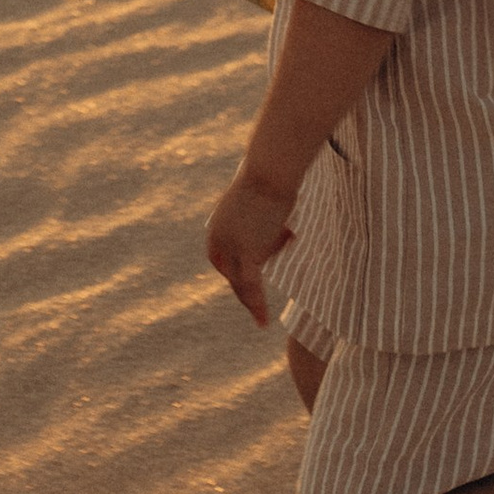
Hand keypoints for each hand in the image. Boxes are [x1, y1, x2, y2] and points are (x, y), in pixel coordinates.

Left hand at [204, 172, 295, 326]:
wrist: (270, 172)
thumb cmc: (270, 178)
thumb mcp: (259, 200)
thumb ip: (260, 216)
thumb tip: (276, 222)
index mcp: (218, 224)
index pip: (219, 257)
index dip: (231, 270)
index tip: (245, 280)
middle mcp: (218, 237)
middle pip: (230, 271)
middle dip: (244, 287)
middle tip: (254, 306)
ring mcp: (231, 246)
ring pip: (240, 283)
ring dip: (251, 303)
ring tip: (261, 320)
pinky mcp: (247, 252)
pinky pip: (251, 286)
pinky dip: (257, 306)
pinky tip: (263, 321)